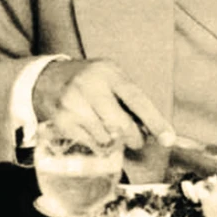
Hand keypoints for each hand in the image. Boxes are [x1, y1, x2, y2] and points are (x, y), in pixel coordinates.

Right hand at [32, 59, 174, 150]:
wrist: (47, 78)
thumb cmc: (89, 79)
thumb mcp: (111, 76)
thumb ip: (129, 98)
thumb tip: (150, 127)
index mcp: (110, 73)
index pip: (137, 99)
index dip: (154, 120)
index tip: (168, 138)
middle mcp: (91, 87)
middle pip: (121, 124)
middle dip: (134, 137)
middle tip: (136, 139)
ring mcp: (74, 105)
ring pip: (106, 137)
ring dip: (114, 139)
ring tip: (108, 126)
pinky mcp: (63, 121)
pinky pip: (91, 143)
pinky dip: (98, 141)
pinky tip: (92, 128)